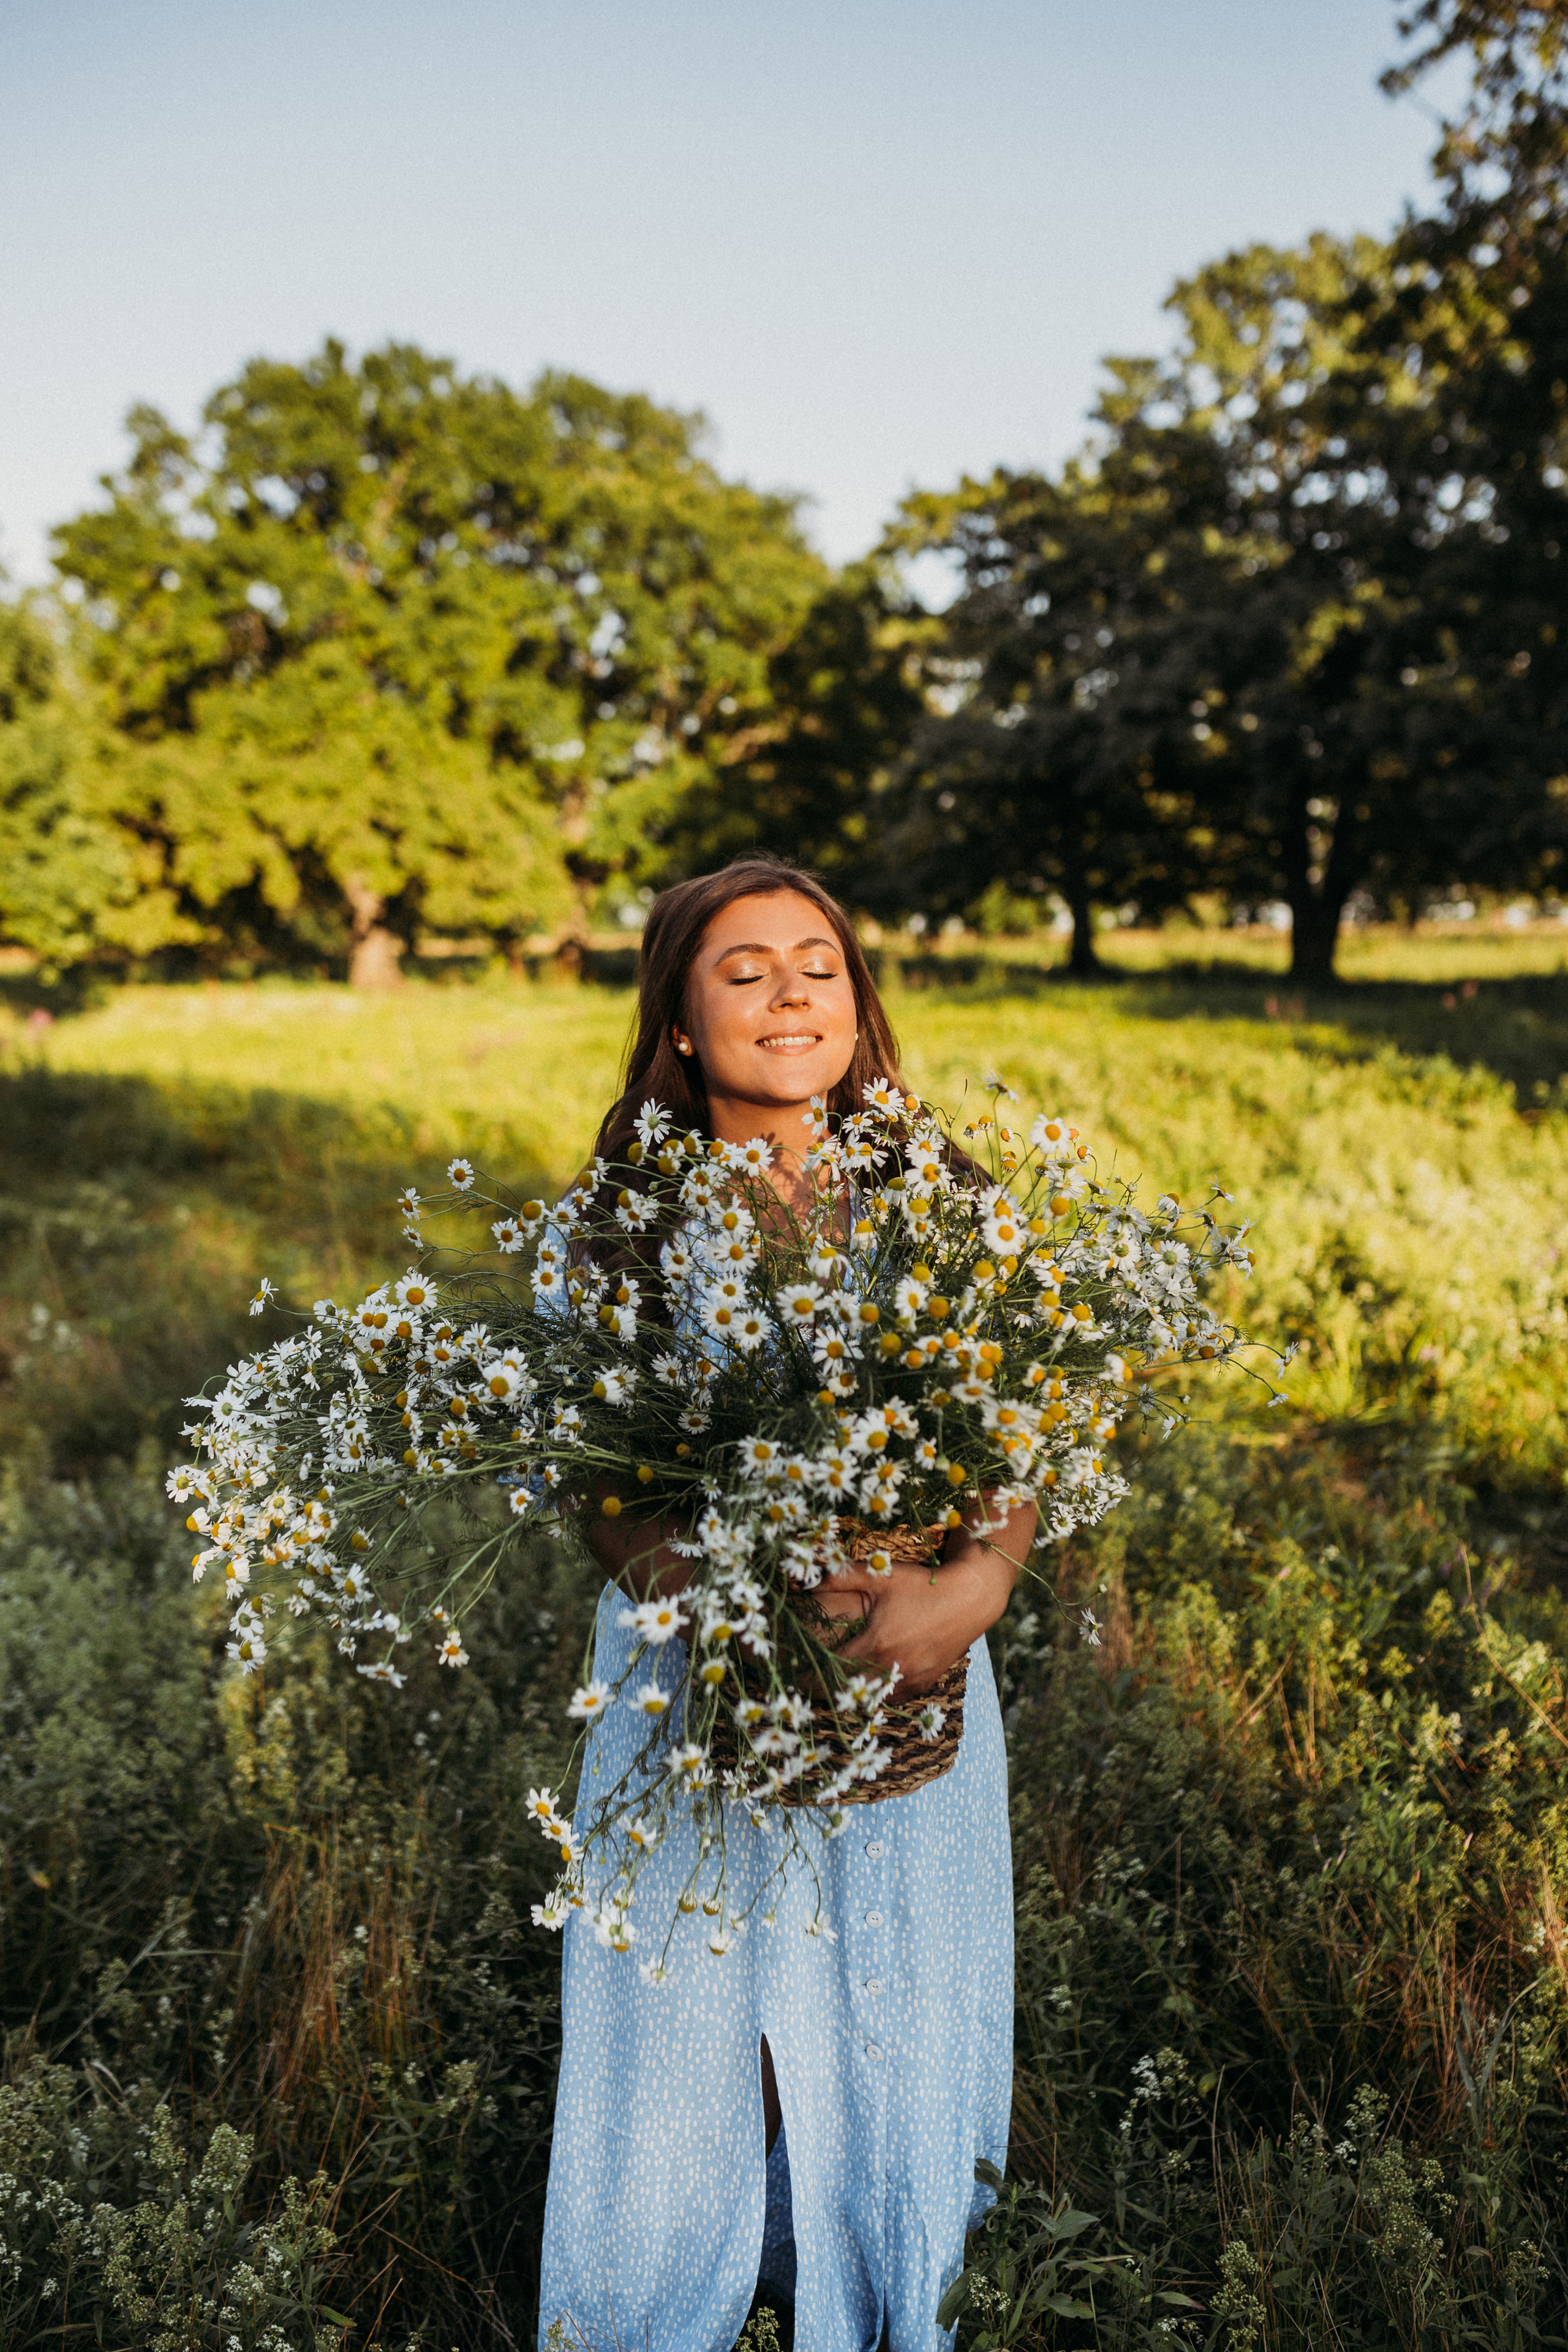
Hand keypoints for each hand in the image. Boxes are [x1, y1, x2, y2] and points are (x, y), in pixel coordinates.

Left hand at [826, 1499, 1035, 1696]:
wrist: (971, 1597)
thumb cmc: (923, 1584)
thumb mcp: (881, 1575)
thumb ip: (840, 1576)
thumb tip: (806, 1577)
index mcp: (877, 1646)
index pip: (830, 1676)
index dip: (807, 1679)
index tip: (792, 1675)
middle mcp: (893, 1670)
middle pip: (846, 1696)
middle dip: (823, 1690)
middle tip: (807, 1678)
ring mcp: (911, 1681)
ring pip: (870, 1701)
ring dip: (850, 1694)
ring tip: (834, 1680)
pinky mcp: (925, 1683)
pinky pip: (892, 1698)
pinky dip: (876, 1693)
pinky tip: (868, 1678)